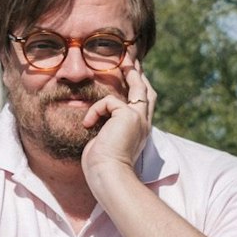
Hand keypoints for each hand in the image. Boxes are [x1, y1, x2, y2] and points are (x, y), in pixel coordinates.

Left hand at [81, 61, 155, 175]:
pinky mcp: (129, 117)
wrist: (109, 175)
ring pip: (139, 89)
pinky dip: (96, 110)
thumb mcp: (104, 143)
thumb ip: (104, 130)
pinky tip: (88, 124)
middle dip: (141, 75)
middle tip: (134, 61)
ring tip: (125, 62)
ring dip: (132, 74)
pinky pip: (110, 102)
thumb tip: (93, 123)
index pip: (143, 106)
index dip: (139, 91)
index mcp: (138, 131)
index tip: (133, 78)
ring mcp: (138, 119)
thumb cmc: (102, 166)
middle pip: (147, 93)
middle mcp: (143, 124)